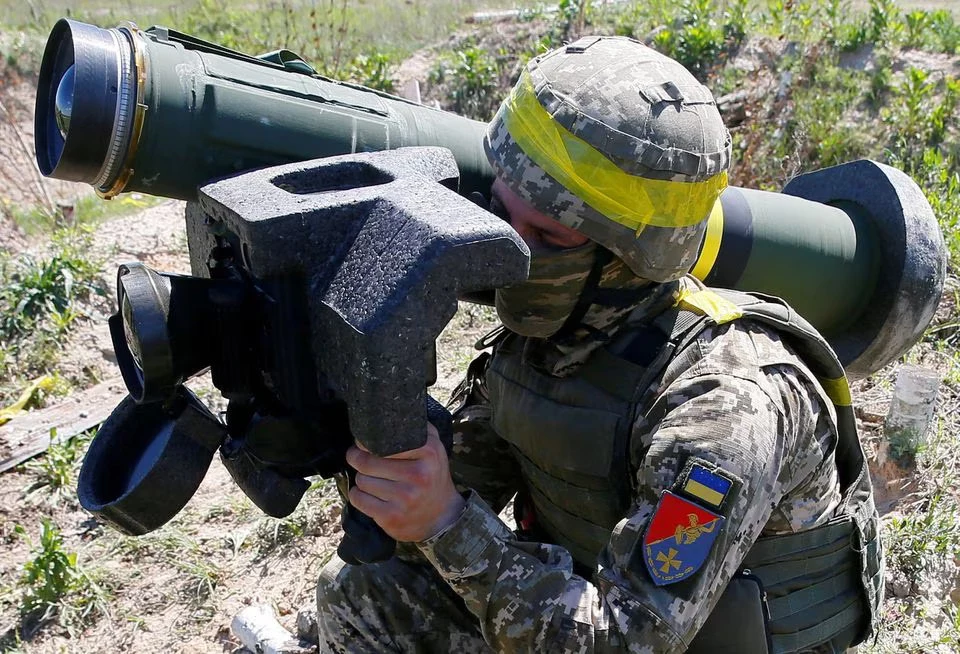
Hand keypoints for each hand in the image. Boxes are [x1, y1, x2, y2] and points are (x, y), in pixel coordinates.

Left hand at [346, 423, 465, 542]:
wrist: (442, 516)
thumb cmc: (432, 477)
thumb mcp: (435, 448)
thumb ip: (418, 428)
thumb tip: (390, 413)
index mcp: (428, 453)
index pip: (384, 441)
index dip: (366, 442)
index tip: (362, 443)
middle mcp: (418, 475)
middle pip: (367, 462)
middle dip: (356, 458)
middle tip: (356, 457)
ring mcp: (405, 498)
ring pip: (361, 480)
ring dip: (361, 479)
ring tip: (372, 478)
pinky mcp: (391, 516)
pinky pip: (358, 499)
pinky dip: (358, 495)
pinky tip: (369, 494)